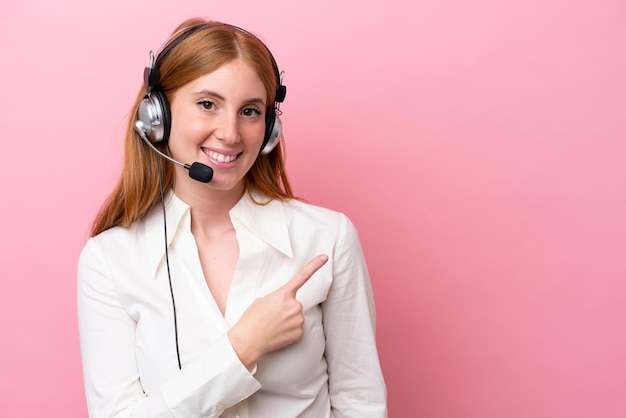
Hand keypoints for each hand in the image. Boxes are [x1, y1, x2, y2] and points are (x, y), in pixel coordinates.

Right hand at [228, 254, 327, 368]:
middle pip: (294, 304)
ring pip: (296, 317)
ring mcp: (298, 320)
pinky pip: (297, 328)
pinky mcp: (299, 333)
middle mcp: (294, 305)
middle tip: (271, 317)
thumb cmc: (251, 319)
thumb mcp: (262, 301)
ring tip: (272, 326)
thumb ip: (277, 299)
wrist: (248, 341)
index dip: (315, 265)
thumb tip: (284, 306)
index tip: (325, 257)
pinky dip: (289, 331)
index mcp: (284, 294)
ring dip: (288, 320)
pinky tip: (277, 334)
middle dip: (286, 309)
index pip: (303, 276)